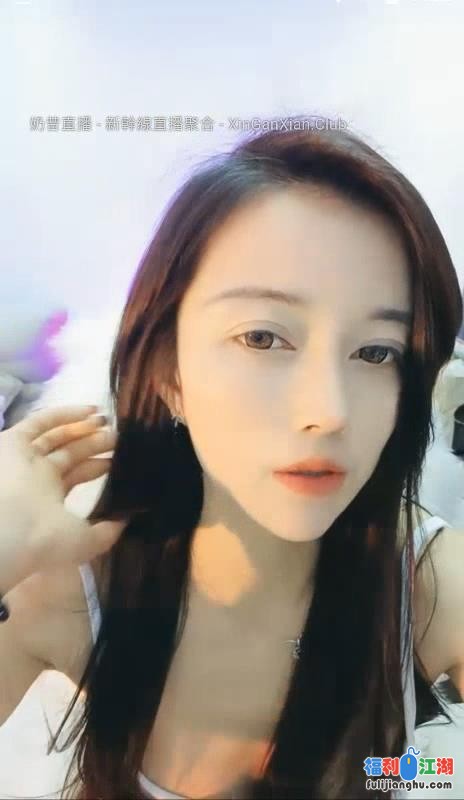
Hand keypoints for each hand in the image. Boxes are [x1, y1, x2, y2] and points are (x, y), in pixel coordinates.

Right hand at [0, 406, 125, 592]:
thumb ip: (106, 532)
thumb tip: (124, 518)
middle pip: (69, 454)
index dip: (98, 466)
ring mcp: (24, 460)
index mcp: (49, 502)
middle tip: (118, 437)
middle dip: (94, 444)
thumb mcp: (85, 542)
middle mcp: (35, 478)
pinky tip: (90, 411)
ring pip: (55, 437)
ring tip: (108, 422)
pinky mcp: (12, 443)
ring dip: (81, 427)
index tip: (121, 459)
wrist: (9, 531)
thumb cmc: (47, 539)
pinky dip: (63, 414)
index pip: (76, 476)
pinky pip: (38, 423)